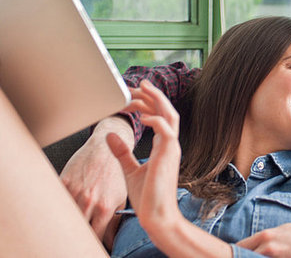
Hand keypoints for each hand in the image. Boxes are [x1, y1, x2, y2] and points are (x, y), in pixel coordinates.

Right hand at [60, 115, 132, 248]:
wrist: (106, 146)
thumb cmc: (115, 173)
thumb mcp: (121, 197)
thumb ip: (115, 221)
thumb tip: (111, 242)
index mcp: (106, 207)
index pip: (95, 236)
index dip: (94, 243)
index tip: (93, 245)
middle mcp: (89, 200)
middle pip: (78, 230)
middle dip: (80, 236)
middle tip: (80, 238)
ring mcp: (75, 191)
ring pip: (65, 217)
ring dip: (68, 223)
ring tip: (71, 224)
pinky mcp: (63, 182)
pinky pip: (57, 201)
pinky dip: (58, 208)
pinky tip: (62, 210)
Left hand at [106, 80, 181, 232]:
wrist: (156, 214)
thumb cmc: (147, 196)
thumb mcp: (130, 170)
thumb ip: (122, 152)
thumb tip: (111, 136)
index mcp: (164, 145)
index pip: (159, 116)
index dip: (147, 103)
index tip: (133, 95)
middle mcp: (170, 143)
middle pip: (166, 110)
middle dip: (152, 95)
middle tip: (137, 85)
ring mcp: (171, 148)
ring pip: (170, 115)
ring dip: (157, 100)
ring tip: (144, 89)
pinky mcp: (169, 155)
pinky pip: (167, 130)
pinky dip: (156, 120)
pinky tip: (142, 118)